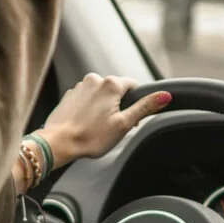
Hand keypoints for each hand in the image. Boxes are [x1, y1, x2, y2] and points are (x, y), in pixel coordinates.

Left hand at [36, 74, 170, 166]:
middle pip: (117, 91)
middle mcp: (95, 79)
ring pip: (101, 95)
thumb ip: (145, 107)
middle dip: (118, 106)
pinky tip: (86, 124)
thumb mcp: (124, 124)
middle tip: (113, 127)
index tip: (128, 119)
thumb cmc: (90, 136)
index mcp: (111, 84)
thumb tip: (165, 95)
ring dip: (103, 108)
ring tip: (97, 127)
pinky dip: (89, 109)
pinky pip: (86, 99)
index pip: (134, 86)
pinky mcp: (69, 95)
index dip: (135, 103)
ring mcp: (80, 86)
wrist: (58, 143)